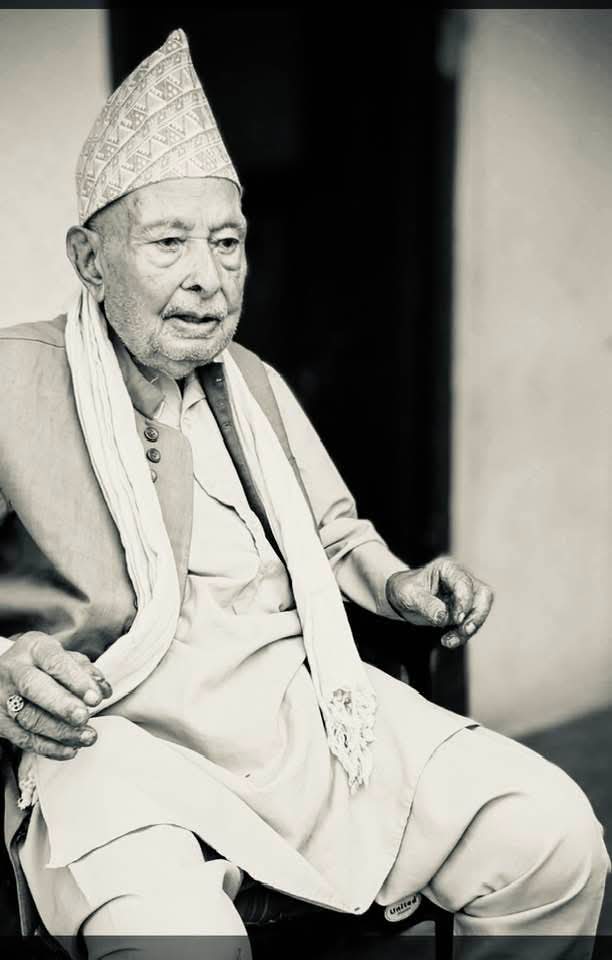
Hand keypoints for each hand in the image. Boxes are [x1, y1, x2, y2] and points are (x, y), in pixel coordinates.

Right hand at [0, 632, 111, 759]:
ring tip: (88, 737)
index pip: (54, 661)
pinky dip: (50, 747)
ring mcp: (2, 697)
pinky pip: (24, 738)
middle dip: (62, 705)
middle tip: (84, 717)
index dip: (76, 680)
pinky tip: (71, 750)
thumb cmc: (45, 666)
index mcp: (34, 648)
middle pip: (34, 687)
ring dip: (61, 732)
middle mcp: (14, 670)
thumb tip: (103, 691)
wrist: (5, 676)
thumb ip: (86, 671)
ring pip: (29, 717)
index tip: (96, 698)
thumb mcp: (64, 657)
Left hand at [386, 556, 493, 647]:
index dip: (464, 601)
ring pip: (481, 611)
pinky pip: (472, 622)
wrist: (401, 598)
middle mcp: (461, 578)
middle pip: (483, 595)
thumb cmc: (404, 591)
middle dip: (476, 616)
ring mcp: (465, 594)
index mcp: (447, 569)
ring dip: (469, 629)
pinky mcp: (465, 610)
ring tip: (449, 641)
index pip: (464, 583)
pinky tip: (449, 641)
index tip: (456, 619)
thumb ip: (426, 604)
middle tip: (464, 631)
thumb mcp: (409, 596)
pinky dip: (463, 634)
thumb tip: (443, 617)